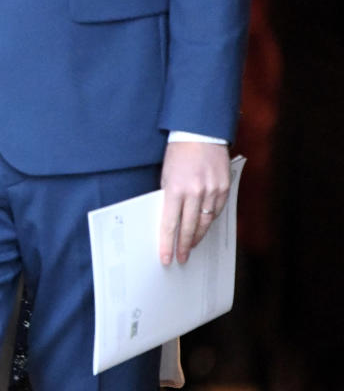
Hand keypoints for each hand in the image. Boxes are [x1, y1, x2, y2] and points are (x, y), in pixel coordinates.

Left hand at [159, 141, 230, 265]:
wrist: (201, 132)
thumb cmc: (179, 151)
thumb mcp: (166, 173)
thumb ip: (168, 195)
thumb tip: (169, 218)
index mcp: (175, 188)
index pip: (170, 224)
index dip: (167, 244)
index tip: (166, 257)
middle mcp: (195, 192)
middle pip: (188, 228)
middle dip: (183, 246)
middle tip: (181, 258)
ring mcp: (212, 190)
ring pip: (205, 222)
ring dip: (197, 236)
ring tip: (192, 246)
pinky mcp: (224, 188)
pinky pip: (217, 211)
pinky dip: (210, 220)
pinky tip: (204, 226)